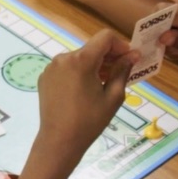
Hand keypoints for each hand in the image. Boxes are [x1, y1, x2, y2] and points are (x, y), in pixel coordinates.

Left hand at [17, 30, 136, 178]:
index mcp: (81, 59)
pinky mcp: (45, 77)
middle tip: (121, 73)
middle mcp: (63, 57)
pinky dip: (78, 73)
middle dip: (108, 57)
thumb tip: (133, 55)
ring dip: (93, 65)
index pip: (105, 37)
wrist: (59, 140)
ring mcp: (51, 67)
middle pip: (91, 48)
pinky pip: (66, 68)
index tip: (129, 59)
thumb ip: (122, 70)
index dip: (120, 45)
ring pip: (79, 58)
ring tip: (104, 83)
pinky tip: (84, 90)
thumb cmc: (90, 120)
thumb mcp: (113, 96)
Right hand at [158, 0, 177, 86]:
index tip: (156, 43)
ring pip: (163, 12)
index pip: (163, 12)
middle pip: (159, 11)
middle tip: (170, 49)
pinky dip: (172, 27)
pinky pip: (171, 13)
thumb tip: (162, 37)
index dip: (153, 26)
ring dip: (166, 30)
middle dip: (158, 29)